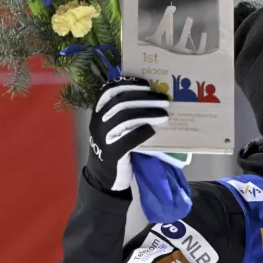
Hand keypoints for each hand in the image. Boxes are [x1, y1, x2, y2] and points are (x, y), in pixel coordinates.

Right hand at [86, 77, 169, 191]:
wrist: (104, 178)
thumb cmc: (113, 148)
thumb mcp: (114, 128)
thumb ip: (125, 114)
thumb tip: (152, 99)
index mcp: (98, 113)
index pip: (108, 91)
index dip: (127, 84)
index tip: (146, 83)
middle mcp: (98, 123)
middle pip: (121, 103)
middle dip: (145, 98)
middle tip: (164, 100)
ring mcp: (103, 138)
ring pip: (125, 118)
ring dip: (147, 113)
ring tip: (164, 115)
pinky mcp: (111, 153)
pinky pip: (127, 139)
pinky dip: (141, 132)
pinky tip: (153, 130)